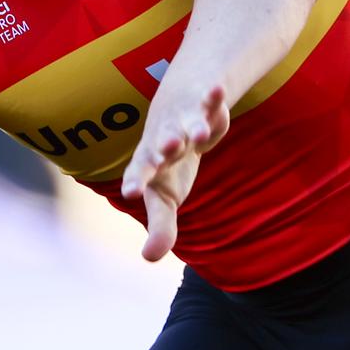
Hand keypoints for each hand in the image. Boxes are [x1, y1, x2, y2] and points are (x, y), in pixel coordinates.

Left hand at [121, 84, 229, 261]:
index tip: (132, 192)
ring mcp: (183, 122)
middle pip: (163, 143)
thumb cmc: (168, 164)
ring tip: (198, 134)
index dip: (137, 181)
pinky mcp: (203, 106)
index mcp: (150, 164)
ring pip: (187, 125)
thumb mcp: (164, 197)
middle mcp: (163, 141)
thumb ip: (160, 227)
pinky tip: (218, 91)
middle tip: (167, 148)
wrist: (176, 112)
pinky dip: (213, 97)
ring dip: (192, 128)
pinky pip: (208, 102)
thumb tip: (149, 258)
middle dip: (166, 145)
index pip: (141, 174)